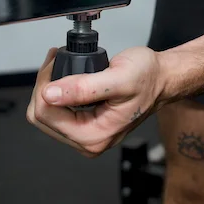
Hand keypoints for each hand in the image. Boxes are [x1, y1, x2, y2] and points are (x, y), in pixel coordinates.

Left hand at [26, 46, 165, 156]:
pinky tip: (64, 76)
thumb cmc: (147, 79)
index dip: (44, 85)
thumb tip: (50, 94)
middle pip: (41, 116)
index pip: (46, 114)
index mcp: (93, 136)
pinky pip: (56, 112)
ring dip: (48, 88)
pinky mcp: (83, 125)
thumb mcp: (117, 78)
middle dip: (43, 86)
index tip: (55, 63)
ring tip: (59, 65)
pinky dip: (55, 91)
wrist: (161, 79)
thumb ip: (83, 88)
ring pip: (45, 114)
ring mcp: (84, 134)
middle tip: (56, 61)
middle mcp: (87, 141)